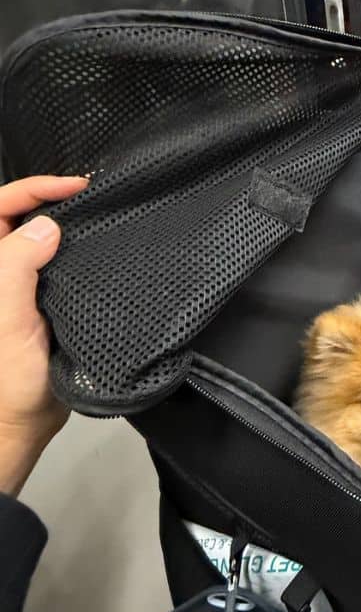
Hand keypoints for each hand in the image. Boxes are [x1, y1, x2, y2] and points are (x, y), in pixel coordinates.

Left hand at [0, 175, 87, 493]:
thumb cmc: (6, 380)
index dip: (32, 189)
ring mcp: (19, 288)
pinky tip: (99, 249)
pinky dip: (76, 252)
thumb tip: (45, 224)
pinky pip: (58, 266)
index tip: (73, 186)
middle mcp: (0, 274)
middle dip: (49, 198)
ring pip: (39, 240)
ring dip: (65, 224)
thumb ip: (17, 265)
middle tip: (91, 192)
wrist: (22, 425)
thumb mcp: (7, 317)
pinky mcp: (42, 304)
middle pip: (18, 217)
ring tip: (99, 212)